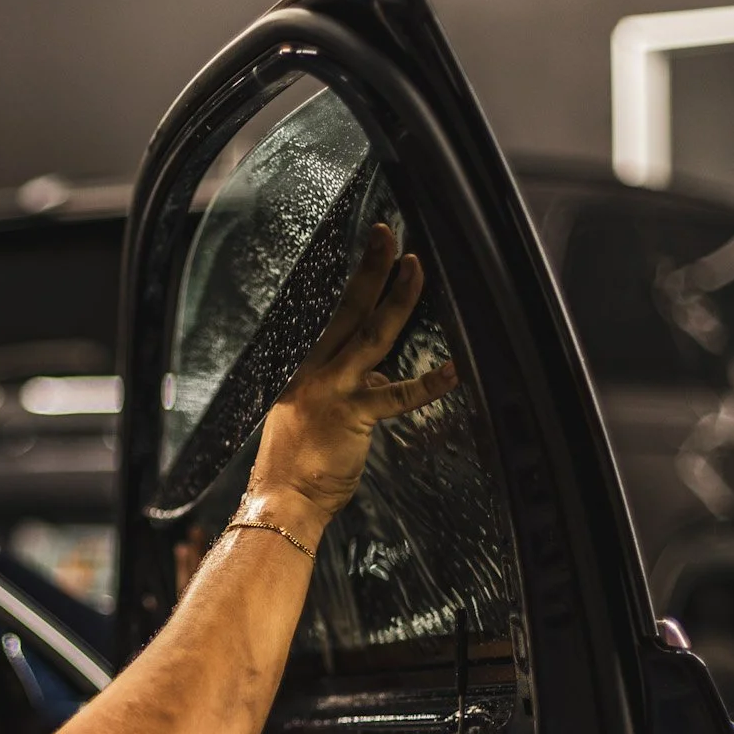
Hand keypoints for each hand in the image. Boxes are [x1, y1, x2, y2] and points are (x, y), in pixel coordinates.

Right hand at [245, 224, 457, 539]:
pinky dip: (427, 384)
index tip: (372, 250)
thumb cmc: (296, 464)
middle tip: (386, 234)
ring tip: (416, 269)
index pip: (334, 315)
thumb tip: (378, 376)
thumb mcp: (312, 414)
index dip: (356, 281)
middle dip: (370, 268)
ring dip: (397, 299)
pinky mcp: (352, 416)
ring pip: (371, 335)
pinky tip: (452, 371)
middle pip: (348, 309)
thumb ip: (347, 389)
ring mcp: (333, 390)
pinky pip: (396, 396)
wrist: (281, 499)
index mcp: (305, 368)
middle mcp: (316, 371)